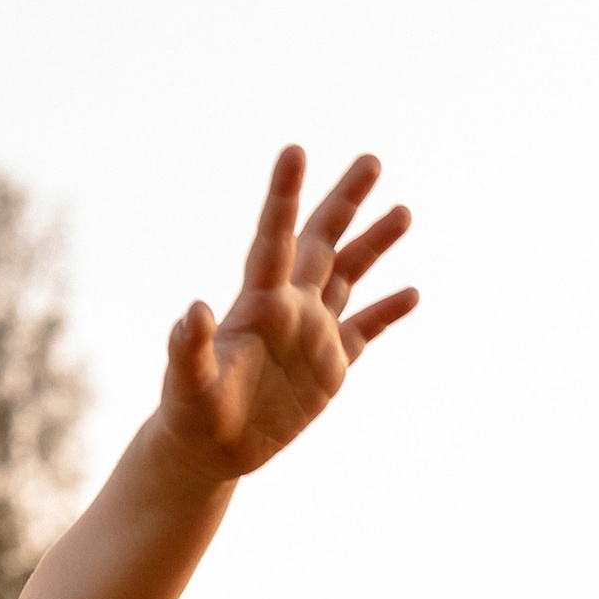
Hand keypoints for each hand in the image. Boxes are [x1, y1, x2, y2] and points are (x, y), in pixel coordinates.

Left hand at [155, 146, 416, 486]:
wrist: (208, 448)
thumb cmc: (189, 412)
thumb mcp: (186, 381)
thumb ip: (189, 346)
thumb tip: (195, 310)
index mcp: (257, 304)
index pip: (274, 240)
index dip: (284, 197)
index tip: (294, 151)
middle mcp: (289, 307)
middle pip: (322, 242)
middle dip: (345, 202)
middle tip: (370, 160)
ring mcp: (312, 334)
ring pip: (348, 276)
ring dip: (374, 244)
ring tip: (403, 211)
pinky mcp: (329, 367)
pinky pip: (364, 331)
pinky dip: (387, 312)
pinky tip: (412, 293)